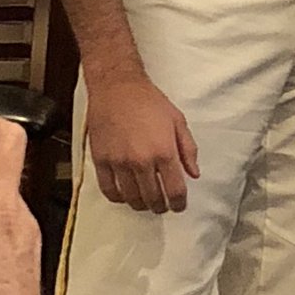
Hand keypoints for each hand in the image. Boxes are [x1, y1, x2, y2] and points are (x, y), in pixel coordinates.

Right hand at [85, 74, 199, 212]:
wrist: (117, 89)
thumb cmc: (150, 101)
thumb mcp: (177, 120)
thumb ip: (188, 149)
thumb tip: (194, 173)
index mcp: (164, 151)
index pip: (175, 190)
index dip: (179, 203)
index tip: (179, 206)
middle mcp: (142, 161)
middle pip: (153, 199)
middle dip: (161, 206)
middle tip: (163, 205)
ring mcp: (119, 163)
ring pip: (131, 198)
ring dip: (141, 204)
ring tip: (146, 200)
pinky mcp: (101, 162)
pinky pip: (109, 191)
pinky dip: (119, 198)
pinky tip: (126, 194)